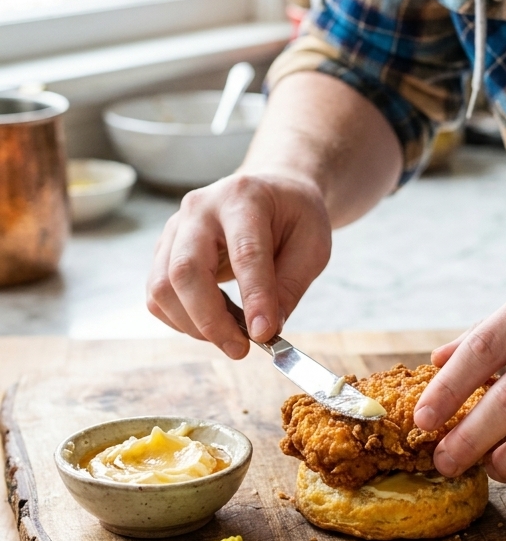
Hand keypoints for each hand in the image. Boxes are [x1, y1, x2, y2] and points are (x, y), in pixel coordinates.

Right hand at [147, 172, 330, 357]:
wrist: (271, 192)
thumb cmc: (293, 216)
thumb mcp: (312, 244)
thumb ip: (290, 285)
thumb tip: (265, 330)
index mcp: (244, 197)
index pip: (244, 252)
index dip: (254, 297)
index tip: (264, 334)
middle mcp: (200, 208)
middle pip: (186, 270)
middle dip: (211, 319)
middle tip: (241, 349)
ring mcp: (175, 227)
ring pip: (163, 287)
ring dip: (194, 325)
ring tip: (232, 336)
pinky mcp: (163, 250)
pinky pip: (157, 295)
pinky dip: (181, 320)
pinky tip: (213, 322)